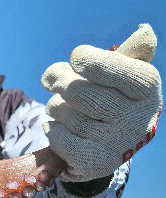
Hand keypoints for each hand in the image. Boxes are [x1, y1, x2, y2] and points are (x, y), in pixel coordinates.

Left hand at [41, 24, 161, 181]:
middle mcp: (136, 119)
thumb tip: (144, 32)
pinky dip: (52, 130)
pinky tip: (57, 126)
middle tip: (51, 80)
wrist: (115, 142)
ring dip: (54, 107)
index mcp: (147, 88)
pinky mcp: (96, 164)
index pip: (115, 70)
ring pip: (68, 116)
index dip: (89, 61)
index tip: (75, 57)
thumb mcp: (126, 71)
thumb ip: (129, 51)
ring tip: (57, 106)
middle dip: (60, 82)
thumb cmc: (116, 96)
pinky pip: (60, 139)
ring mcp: (117, 144)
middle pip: (82, 94)